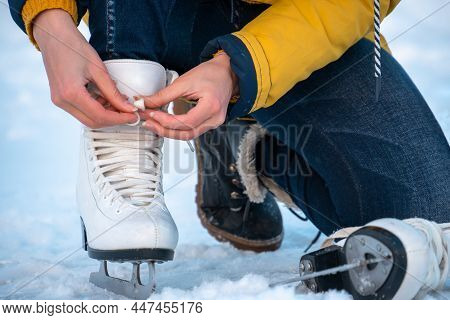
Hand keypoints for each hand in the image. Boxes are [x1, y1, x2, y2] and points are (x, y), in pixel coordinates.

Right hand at [34, 9, 136, 127]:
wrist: (53, 36)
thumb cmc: (74, 47)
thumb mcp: (98, 69)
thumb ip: (113, 92)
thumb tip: (128, 108)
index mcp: (71, 93)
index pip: (100, 116)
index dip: (119, 118)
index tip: (133, 115)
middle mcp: (63, 101)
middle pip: (93, 122)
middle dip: (113, 119)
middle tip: (128, 112)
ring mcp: (59, 101)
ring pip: (87, 118)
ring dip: (105, 114)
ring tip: (118, 102)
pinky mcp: (60, 98)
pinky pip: (81, 111)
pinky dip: (96, 109)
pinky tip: (105, 98)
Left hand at [140, 53, 238, 139]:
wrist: (227, 73)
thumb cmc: (210, 74)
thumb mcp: (185, 81)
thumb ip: (164, 95)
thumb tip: (145, 102)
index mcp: (211, 106)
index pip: (185, 122)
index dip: (165, 121)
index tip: (150, 114)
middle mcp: (215, 119)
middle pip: (186, 134)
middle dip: (164, 130)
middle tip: (147, 123)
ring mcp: (214, 123)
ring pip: (188, 135)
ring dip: (169, 132)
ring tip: (153, 124)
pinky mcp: (210, 123)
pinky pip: (192, 131)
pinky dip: (177, 129)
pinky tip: (165, 123)